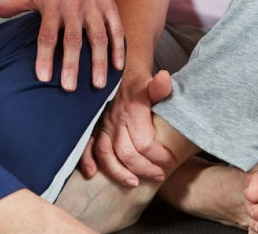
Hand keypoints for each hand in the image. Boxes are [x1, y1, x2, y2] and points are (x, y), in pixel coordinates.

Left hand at [0, 0, 125, 90]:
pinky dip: (118, 47)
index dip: (45, 57)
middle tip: (69, 89)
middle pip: (72, 39)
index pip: (46, 35)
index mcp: (52, 6)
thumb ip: (11, 5)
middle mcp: (73, 7)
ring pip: (98, 36)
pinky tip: (118, 67)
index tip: (43, 78)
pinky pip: (115, 27)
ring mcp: (93, 7)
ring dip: (99, 60)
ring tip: (98, 85)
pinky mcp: (108, 5)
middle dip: (72, 64)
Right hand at [78, 70, 175, 186]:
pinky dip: (87, 161)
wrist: (119, 74)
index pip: (145, 143)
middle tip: (159, 176)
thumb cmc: (139, 83)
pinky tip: (92, 173)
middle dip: (144, 169)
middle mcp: (115, 120)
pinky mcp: (94, 128)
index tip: (170, 161)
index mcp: (132, 111)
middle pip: (127, 154)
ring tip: (134, 182)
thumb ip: (160, 86)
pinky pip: (86, 147)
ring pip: (106, 155)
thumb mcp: (152, 83)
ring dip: (119, 172)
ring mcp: (103, 125)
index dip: (159, 156)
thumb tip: (164, 79)